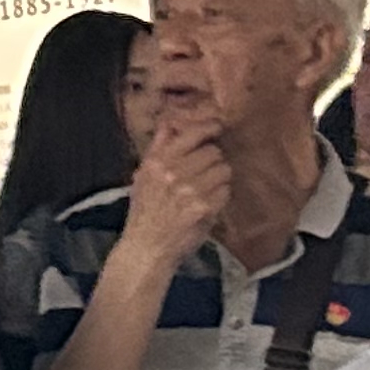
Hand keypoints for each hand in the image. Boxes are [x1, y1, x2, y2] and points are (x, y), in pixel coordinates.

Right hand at [123, 112, 232, 268]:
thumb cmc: (145, 211)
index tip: (217, 127)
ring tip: (209, 188)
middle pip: (213, 152)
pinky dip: (221, 196)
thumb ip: (157, 149)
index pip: (191, 134)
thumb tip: (169, 122)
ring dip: (220, 178)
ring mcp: (189, 190)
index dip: (209, 127)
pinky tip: (210, 203)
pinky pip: (226, 190)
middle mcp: (172, 172)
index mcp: (156, 162)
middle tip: (207, 171)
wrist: (147, 247)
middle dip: (214, 160)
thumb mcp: (143, 176)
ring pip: (223, 169)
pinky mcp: (204, 207)